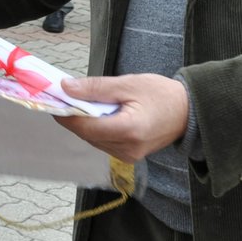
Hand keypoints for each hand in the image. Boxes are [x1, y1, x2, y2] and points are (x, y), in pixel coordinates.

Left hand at [53, 74, 188, 161]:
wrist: (189, 111)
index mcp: (128, 131)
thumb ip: (95, 88)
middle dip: (74, 116)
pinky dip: (97, 128)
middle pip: (87, 134)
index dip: (65, 113)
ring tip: (84, 102)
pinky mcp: (129, 156)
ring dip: (85, 122)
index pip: (85, 126)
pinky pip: (103, 142)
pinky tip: (100, 113)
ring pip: (93, 140)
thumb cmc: (161, 94)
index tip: (53, 99)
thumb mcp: (128, 84)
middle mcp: (126, 149)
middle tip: (66, 95)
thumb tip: (66, 88)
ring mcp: (128, 156)